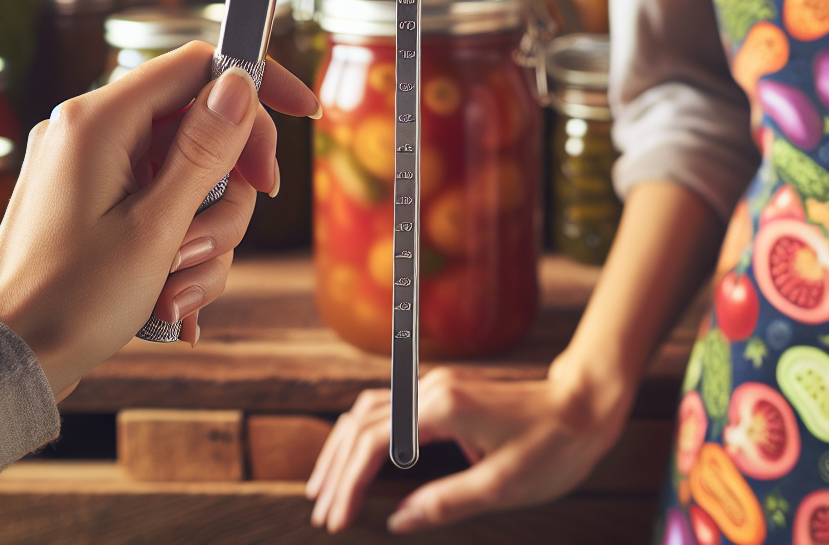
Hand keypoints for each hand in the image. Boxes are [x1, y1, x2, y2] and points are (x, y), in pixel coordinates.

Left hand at [0, 41, 318, 399]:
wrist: (8, 364)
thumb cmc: (71, 304)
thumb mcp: (156, 227)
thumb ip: (203, 150)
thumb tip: (238, 84)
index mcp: (99, 121)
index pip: (197, 65)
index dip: (255, 85)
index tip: (305, 112)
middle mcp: (92, 130)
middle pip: (200, 127)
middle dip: (228, 189)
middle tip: (224, 238)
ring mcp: (91, 165)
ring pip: (189, 173)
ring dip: (204, 233)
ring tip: (179, 288)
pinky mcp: (94, 197)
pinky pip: (162, 200)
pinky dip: (179, 244)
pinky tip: (170, 298)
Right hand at [306, 361, 630, 534]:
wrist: (585, 404)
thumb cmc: (552, 446)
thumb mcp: (502, 486)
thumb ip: (445, 502)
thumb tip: (398, 521)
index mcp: (442, 409)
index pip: (374, 442)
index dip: (350, 482)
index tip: (336, 518)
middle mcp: (431, 388)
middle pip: (361, 421)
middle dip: (337, 466)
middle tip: (321, 507)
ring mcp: (436, 385)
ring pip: (371, 410)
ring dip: (346, 447)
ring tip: (328, 484)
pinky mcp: (444, 391)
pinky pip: (390, 409)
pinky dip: (367, 434)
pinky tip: (363, 459)